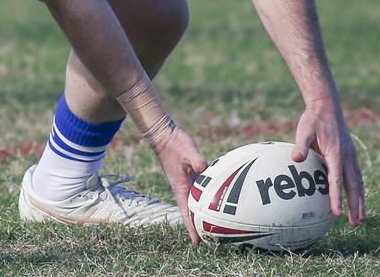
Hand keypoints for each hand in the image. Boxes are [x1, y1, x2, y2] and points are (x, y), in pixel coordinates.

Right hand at [153, 124, 207, 244]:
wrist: (166, 136)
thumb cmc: (175, 144)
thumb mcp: (187, 150)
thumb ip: (196, 160)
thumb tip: (205, 168)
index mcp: (180, 187)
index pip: (187, 212)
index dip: (191, 228)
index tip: (197, 243)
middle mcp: (184, 188)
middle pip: (192, 212)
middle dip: (198, 226)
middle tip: (210, 240)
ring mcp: (187, 182)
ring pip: (196, 203)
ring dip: (201, 214)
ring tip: (212, 226)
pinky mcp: (191, 175)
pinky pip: (199, 192)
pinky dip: (205, 200)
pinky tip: (213, 201)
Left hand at [292, 99, 365, 226]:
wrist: (327, 105)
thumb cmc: (313, 119)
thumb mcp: (304, 130)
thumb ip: (301, 145)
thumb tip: (296, 159)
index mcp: (335, 153)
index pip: (336, 181)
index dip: (337, 198)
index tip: (337, 214)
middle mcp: (347, 157)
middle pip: (353, 186)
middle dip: (356, 205)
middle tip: (356, 224)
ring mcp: (351, 156)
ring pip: (358, 182)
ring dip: (360, 200)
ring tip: (361, 218)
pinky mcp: (350, 154)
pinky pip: (357, 176)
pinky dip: (358, 189)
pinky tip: (357, 198)